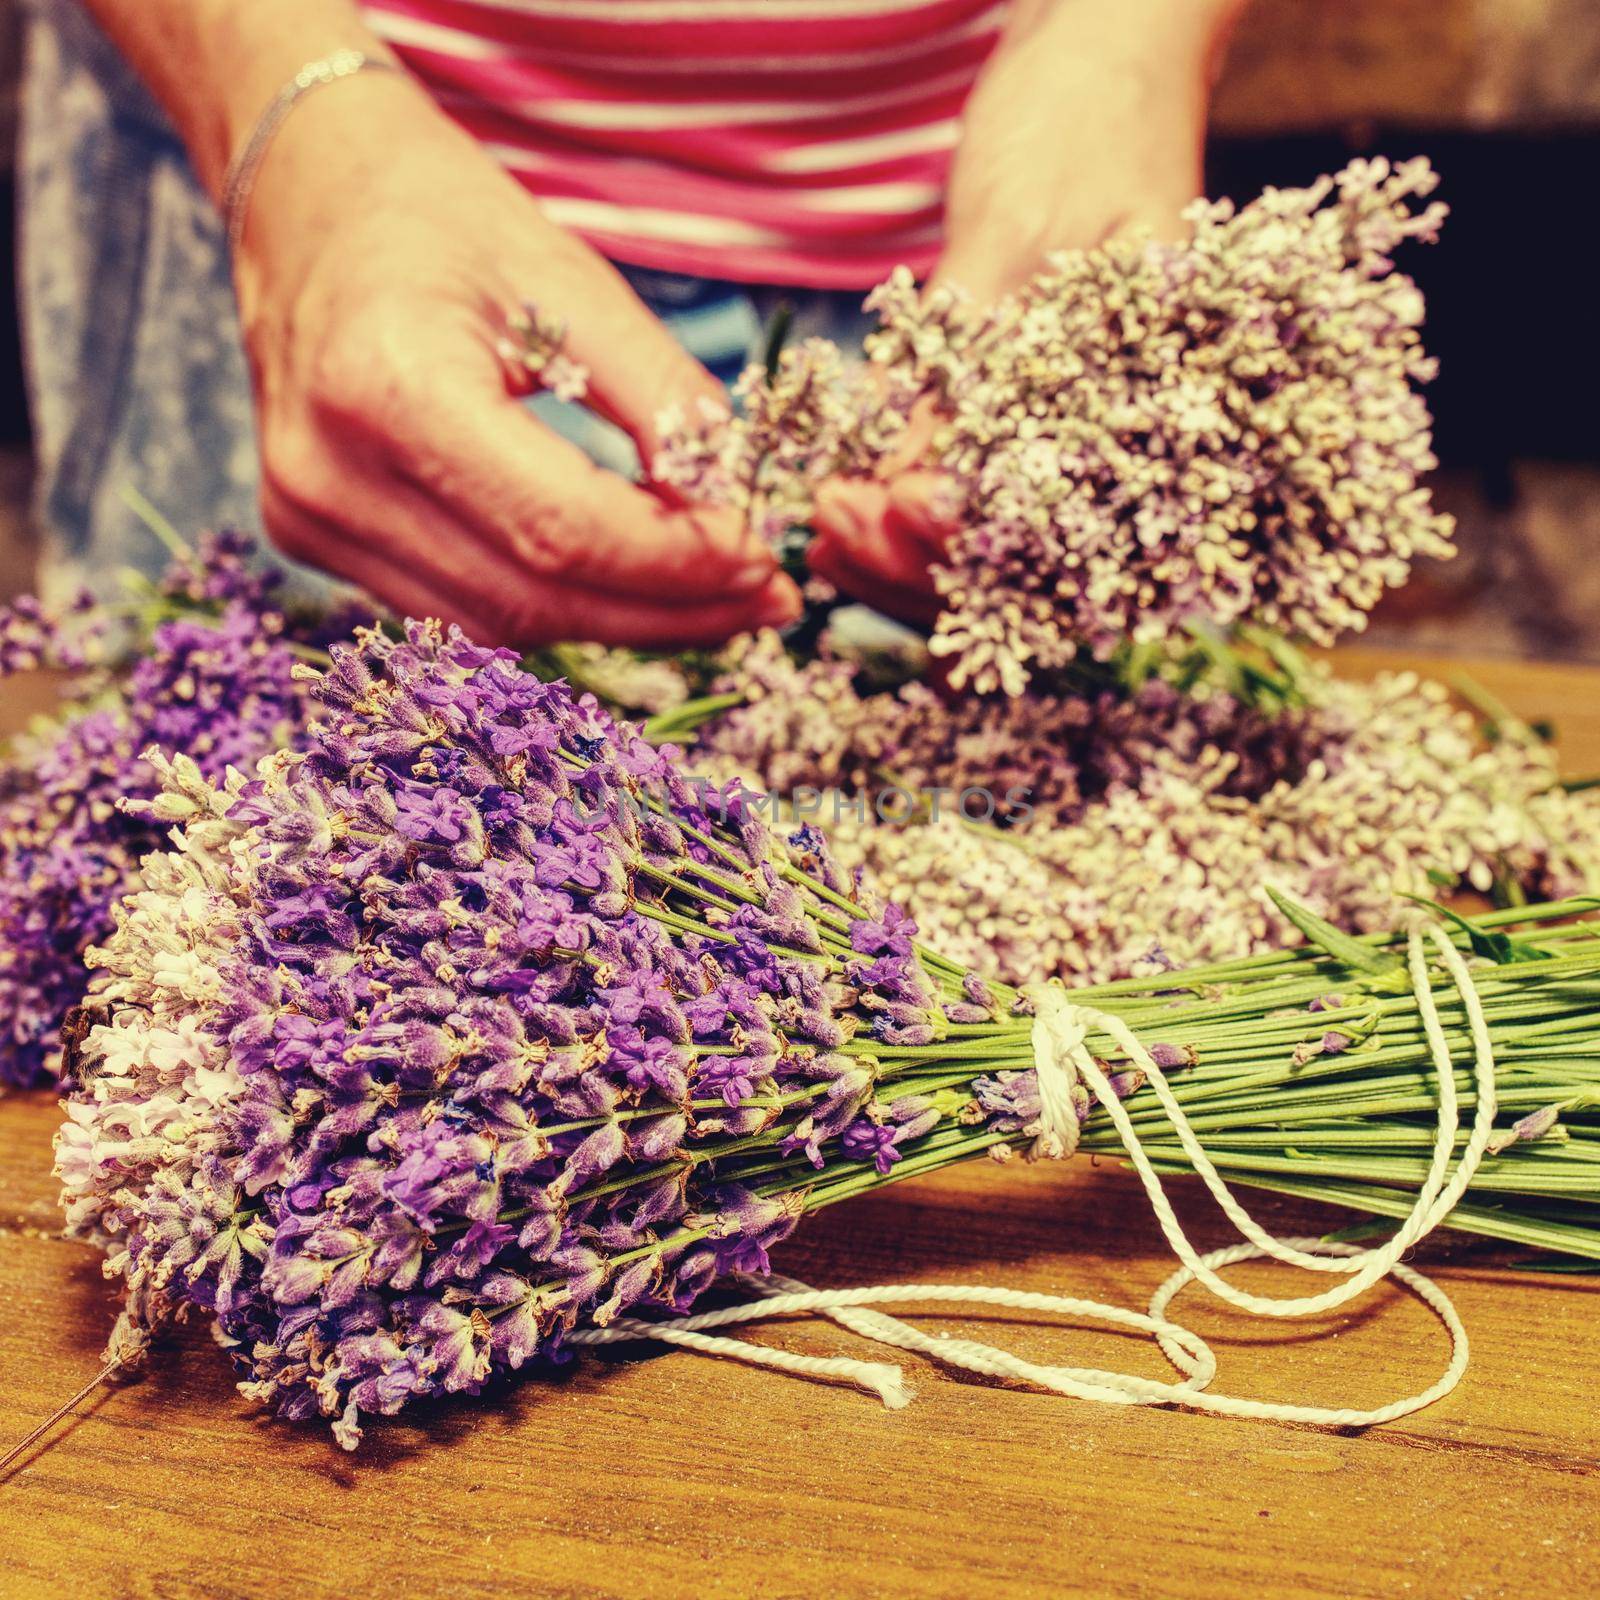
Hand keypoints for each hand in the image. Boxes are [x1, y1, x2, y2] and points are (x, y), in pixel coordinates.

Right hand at [235, 72, 799, 647]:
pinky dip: (555, 611)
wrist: (309, 197)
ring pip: (500, 627)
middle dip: (667, 611)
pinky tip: (628, 589)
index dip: (676, 564)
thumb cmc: (445, 222)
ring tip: (712, 600)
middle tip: (763, 600)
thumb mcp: (573, 281)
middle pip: (534, 600)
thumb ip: (660, 400)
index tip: (763, 561)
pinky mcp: (310, 538)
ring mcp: (309, 518)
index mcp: (389, 386)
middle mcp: (329, 473)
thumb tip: (731, 515)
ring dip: (621, 625)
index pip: (561, 531)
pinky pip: (460, 611)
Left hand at [809, 0, 1243, 620]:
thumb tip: (907, 482)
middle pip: (1022, 560)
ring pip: (990, 541)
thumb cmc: (1083, 114)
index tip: (879, 512)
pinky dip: (905, 503)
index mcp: (1157, 399)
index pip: (1057, 524)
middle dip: (919, 558)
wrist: (1106, 43)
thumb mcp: (1011, 234)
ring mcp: (1078, 424)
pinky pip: (972, 486)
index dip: (963, 541)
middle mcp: (1128, 433)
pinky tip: (848, 500)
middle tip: (834, 520)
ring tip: (828, 519)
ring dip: (902, 547)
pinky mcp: (1031, 406)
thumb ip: (962, 358)